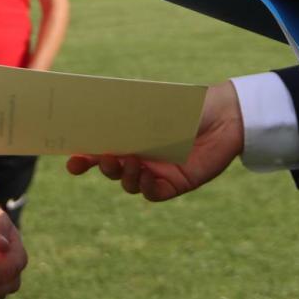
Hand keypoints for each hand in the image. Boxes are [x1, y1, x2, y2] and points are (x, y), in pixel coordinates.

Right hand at [66, 80, 242, 201]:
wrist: (227, 115)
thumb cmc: (190, 105)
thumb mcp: (156, 107)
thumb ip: (129, 117)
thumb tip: (98, 125)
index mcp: (133, 134)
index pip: (102, 148)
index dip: (84, 157)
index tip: (71, 160)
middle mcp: (143, 154)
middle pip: (112, 168)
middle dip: (101, 165)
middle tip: (101, 157)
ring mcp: (158, 169)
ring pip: (129, 182)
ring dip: (123, 175)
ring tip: (130, 161)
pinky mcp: (176, 182)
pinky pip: (152, 193)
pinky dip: (144, 187)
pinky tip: (146, 175)